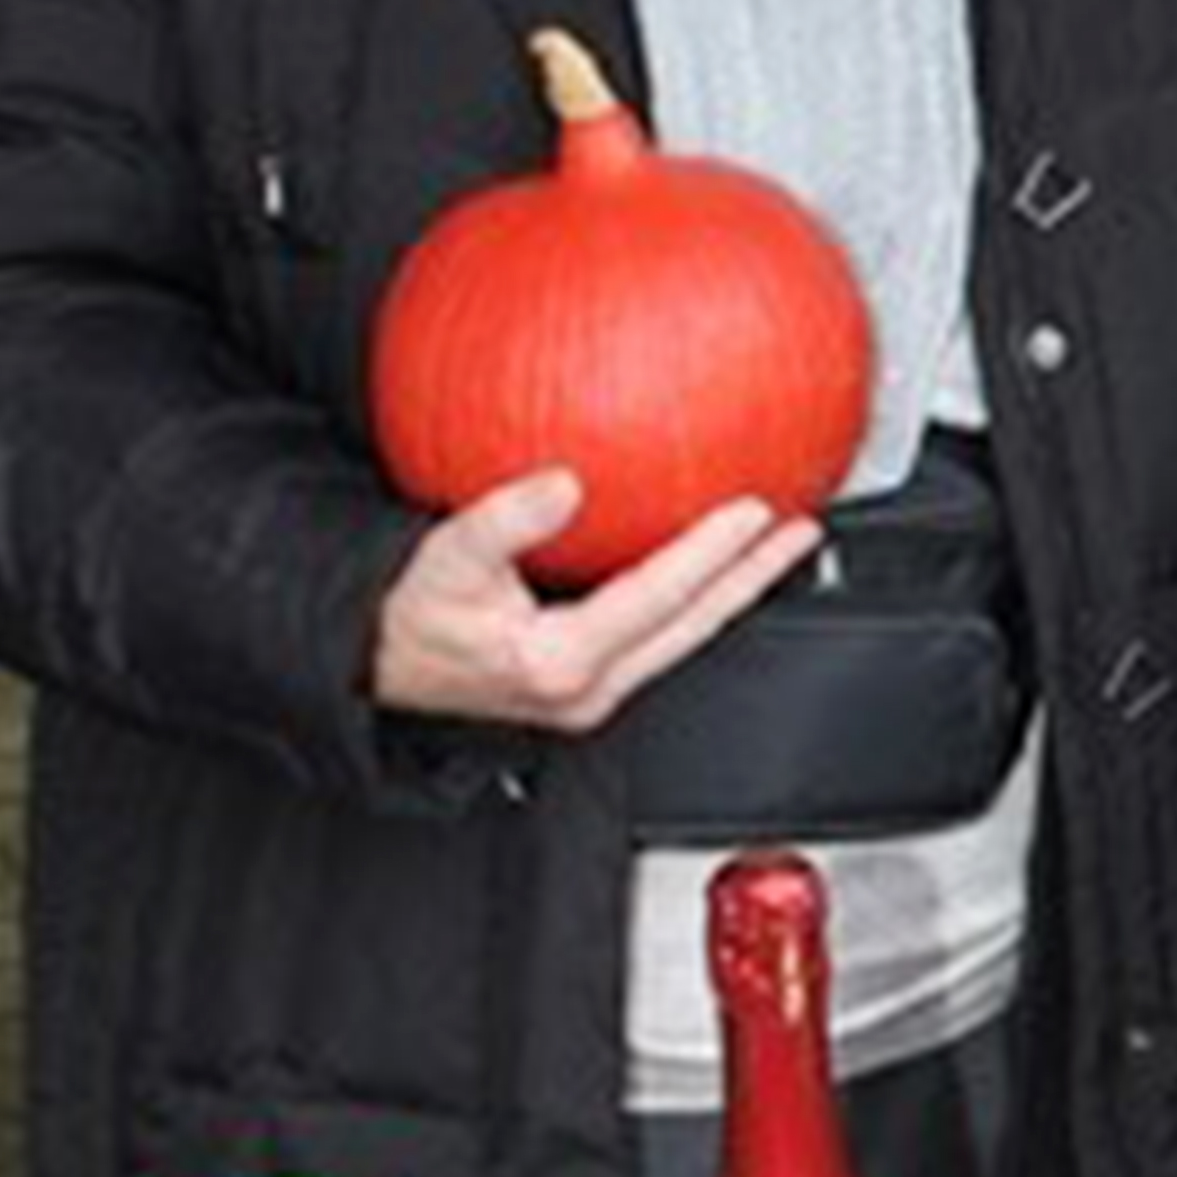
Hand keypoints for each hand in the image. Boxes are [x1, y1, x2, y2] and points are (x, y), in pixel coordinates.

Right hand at [369, 468, 819, 735]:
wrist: (374, 665)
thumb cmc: (405, 618)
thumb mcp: (444, 559)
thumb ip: (504, 522)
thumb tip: (564, 483)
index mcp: (559, 662)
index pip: (658, 599)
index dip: (711, 554)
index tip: (754, 512)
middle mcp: (587, 688)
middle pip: (695, 627)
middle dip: (754, 578)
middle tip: (802, 532)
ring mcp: (592, 693)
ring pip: (685, 636)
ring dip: (734, 589)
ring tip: (777, 544)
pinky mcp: (588, 684)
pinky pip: (661, 635)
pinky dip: (695, 597)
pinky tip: (709, 562)